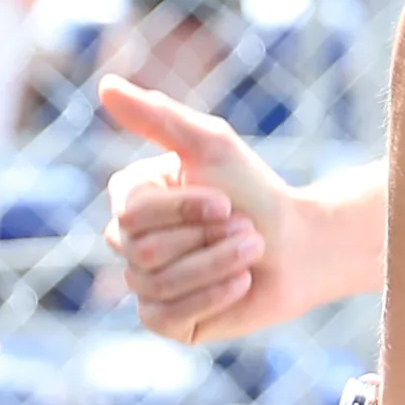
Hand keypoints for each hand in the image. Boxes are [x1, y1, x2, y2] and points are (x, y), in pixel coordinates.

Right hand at [99, 75, 311, 341]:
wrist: (300, 244)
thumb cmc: (255, 190)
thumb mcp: (210, 144)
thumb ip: (156, 116)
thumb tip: (104, 85)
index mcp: (134, 199)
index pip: (130, 211)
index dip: (183, 208)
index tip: (226, 200)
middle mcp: (130, 241)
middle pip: (142, 251)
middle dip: (207, 239)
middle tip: (246, 228)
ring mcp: (144, 282)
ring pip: (156, 284)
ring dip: (217, 264)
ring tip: (251, 251)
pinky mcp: (163, 319)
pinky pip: (165, 317)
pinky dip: (211, 297)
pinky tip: (240, 283)